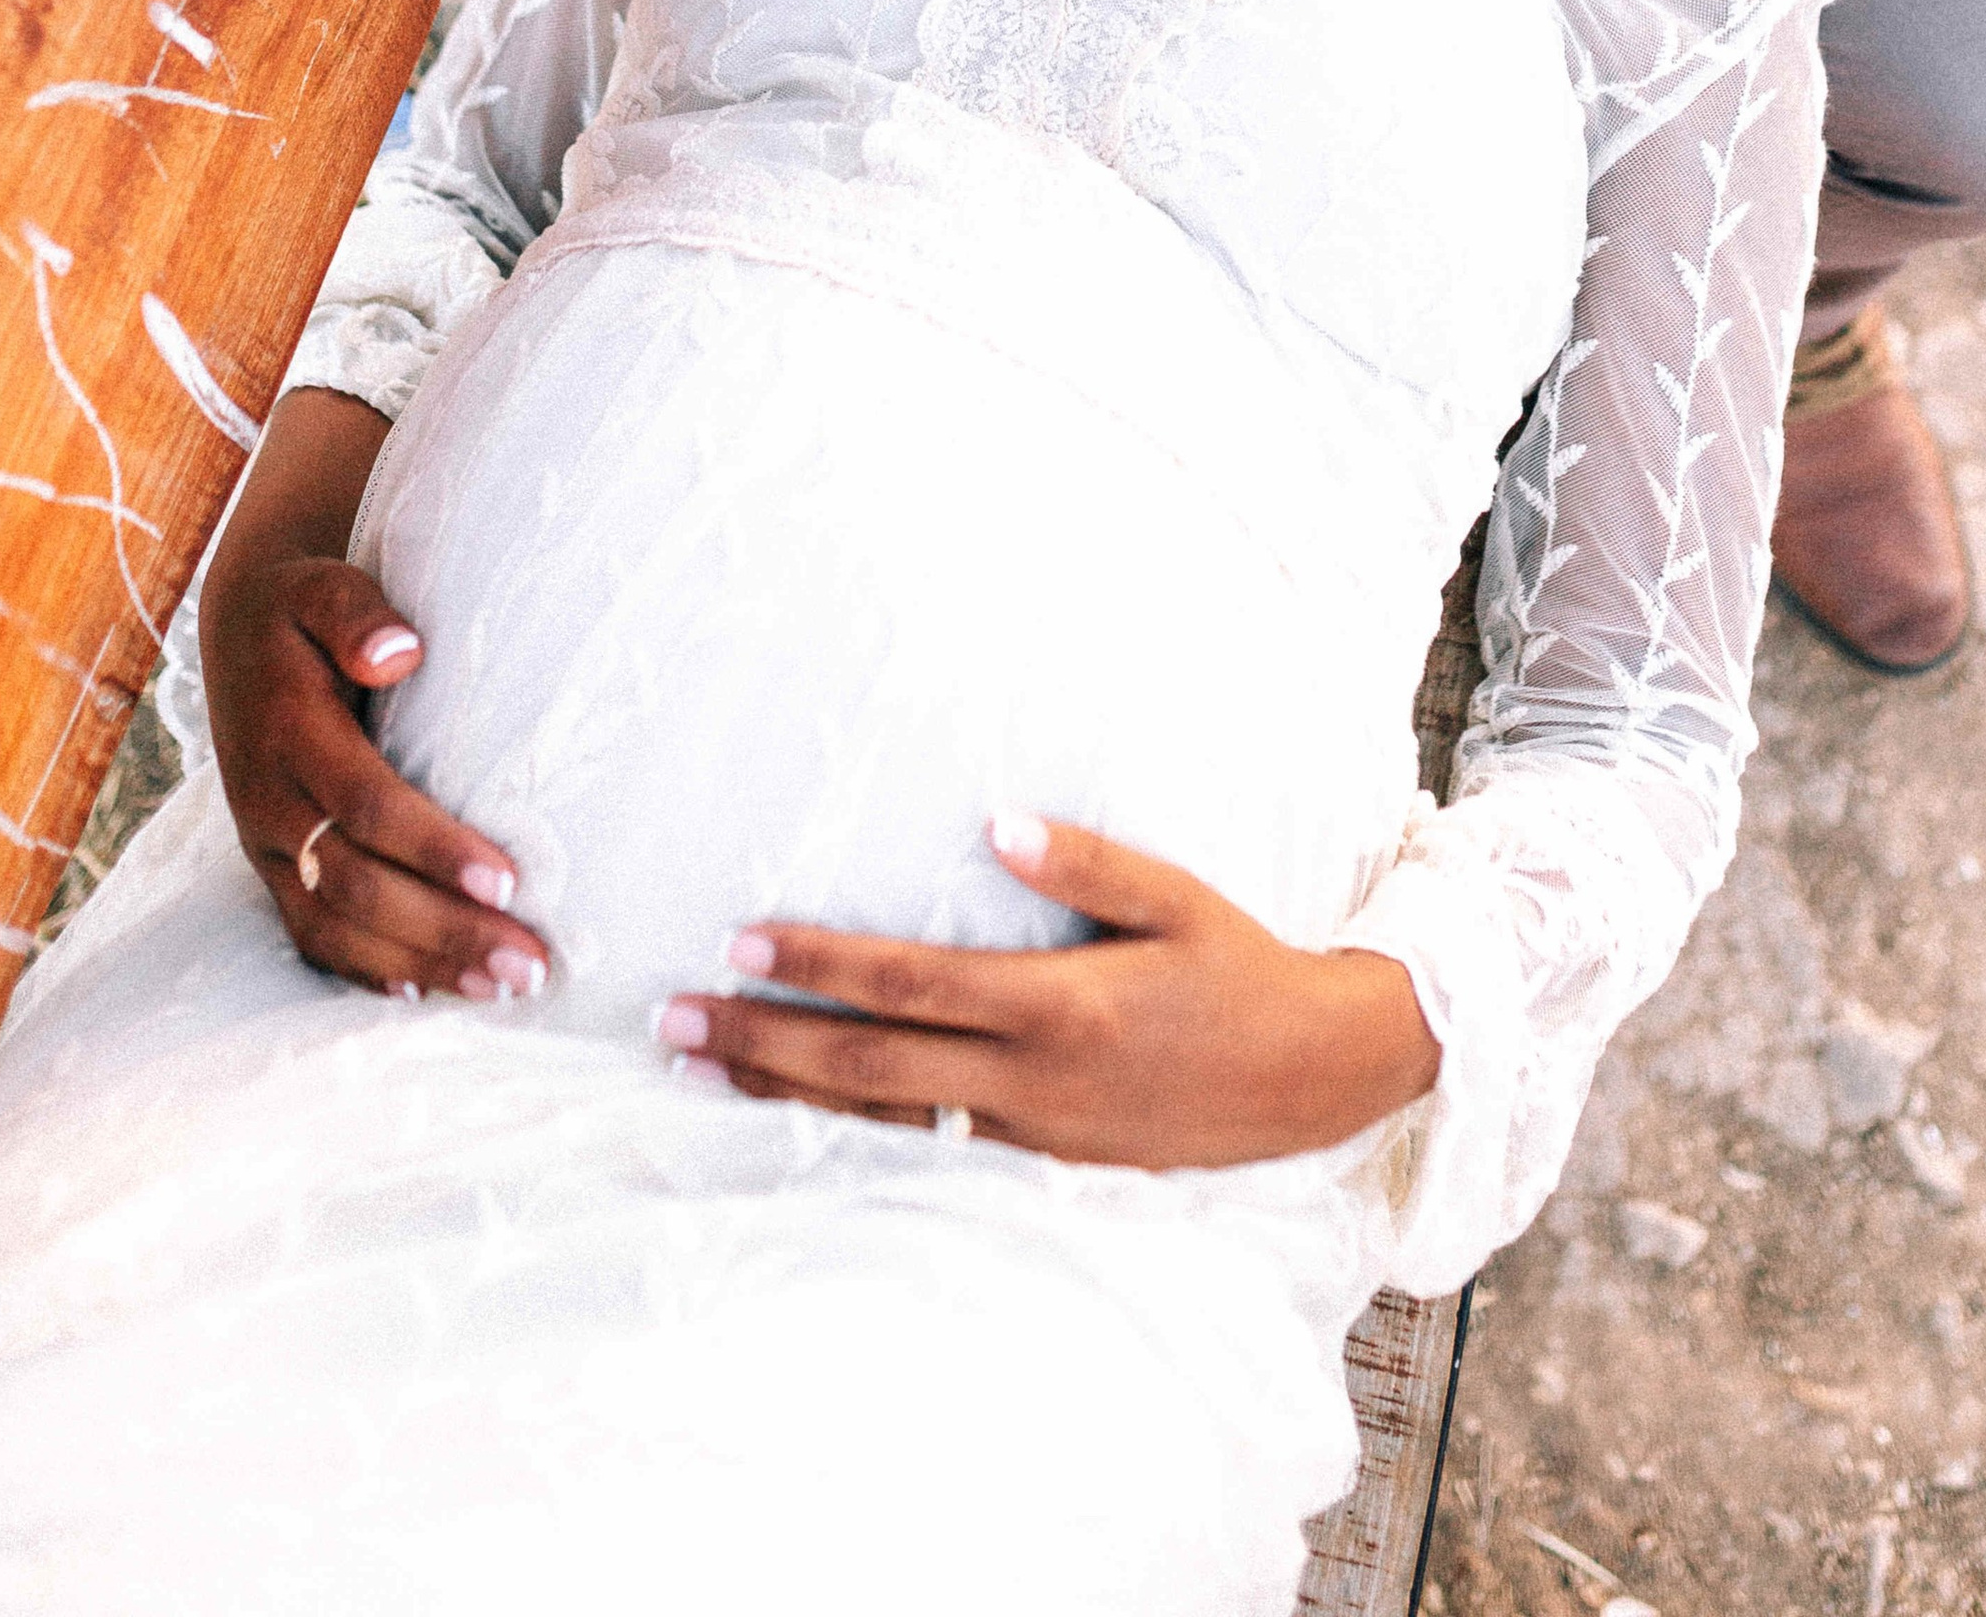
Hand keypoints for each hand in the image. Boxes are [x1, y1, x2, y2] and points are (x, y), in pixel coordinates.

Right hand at [200, 390, 549, 1004]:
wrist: (238, 633)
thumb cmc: (304, 609)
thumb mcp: (322, 586)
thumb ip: (357, 614)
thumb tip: (402, 652)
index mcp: (287, 732)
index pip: (366, 803)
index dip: (434, 847)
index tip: (509, 881)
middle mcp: (269, 800)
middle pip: (357, 884)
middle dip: (444, 930)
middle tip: (528, 966)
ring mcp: (266, 844)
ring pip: (334, 925)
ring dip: (419, 964)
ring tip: (502, 990)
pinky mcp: (270, 868)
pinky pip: (310, 935)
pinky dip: (364, 971)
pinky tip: (423, 996)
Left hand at [654, 812, 1441, 1168]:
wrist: (1314, 1078)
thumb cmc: (1243, 969)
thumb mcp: (1178, 898)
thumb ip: (1085, 863)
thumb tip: (995, 823)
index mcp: (1058, 1007)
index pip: (909, 985)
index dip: (820, 966)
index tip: (740, 940)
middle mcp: (1031, 1082)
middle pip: (868, 1068)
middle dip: (762, 1044)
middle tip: (671, 1024)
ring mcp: (1032, 1135)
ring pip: (883, 1121)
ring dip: (784, 1097)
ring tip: (701, 1072)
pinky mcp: (1042, 1163)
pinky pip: (927, 1147)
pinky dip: (850, 1133)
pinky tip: (797, 1119)